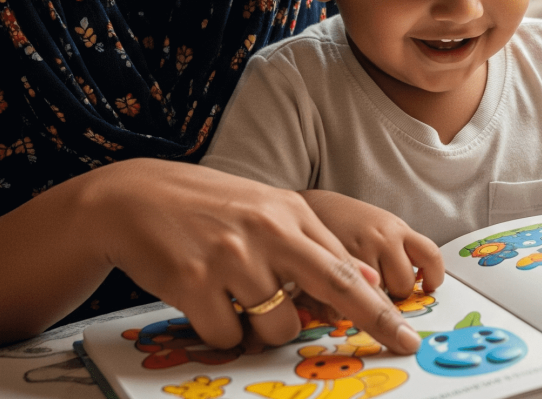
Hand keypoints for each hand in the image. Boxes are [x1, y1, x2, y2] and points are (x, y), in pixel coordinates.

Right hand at [86, 159, 421, 353]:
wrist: (136, 197)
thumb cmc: (209, 208)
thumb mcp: (266, 212)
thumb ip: (311, 242)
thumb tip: (364, 277)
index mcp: (289, 211)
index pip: (345, 265)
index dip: (379, 303)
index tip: (405, 331)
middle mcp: (267, 231)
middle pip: (334, 285)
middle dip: (373, 319)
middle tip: (400, 344)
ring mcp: (231, 256)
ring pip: (277, 326)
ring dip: (264, 329)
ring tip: (238, 299)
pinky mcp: (193, 282)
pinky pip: (227, 336)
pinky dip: (222, 332)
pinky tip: (206, 300)